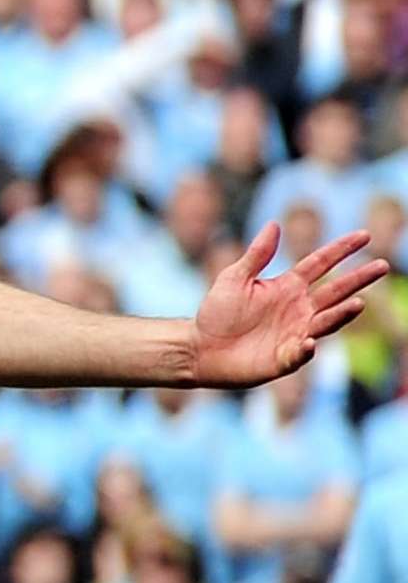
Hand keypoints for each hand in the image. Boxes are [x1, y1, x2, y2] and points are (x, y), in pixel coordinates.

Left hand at [188, 222, 387, 388]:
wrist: (199, 348)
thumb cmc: (217, 313)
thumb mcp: (234, 278)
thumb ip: (257, 255)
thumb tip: (274, 224)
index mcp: (289, 286)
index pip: (320, 263)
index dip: (341, 249)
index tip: (364, 235)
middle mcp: (300, 308)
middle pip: (335, 291)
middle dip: (358, 279)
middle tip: (382, 265)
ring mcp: (296, 333)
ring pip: (326, 321)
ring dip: (342, 314)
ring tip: (359, 303)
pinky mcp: (285, 358)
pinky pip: (299, 353)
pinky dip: (305, 349)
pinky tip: (308, 342)